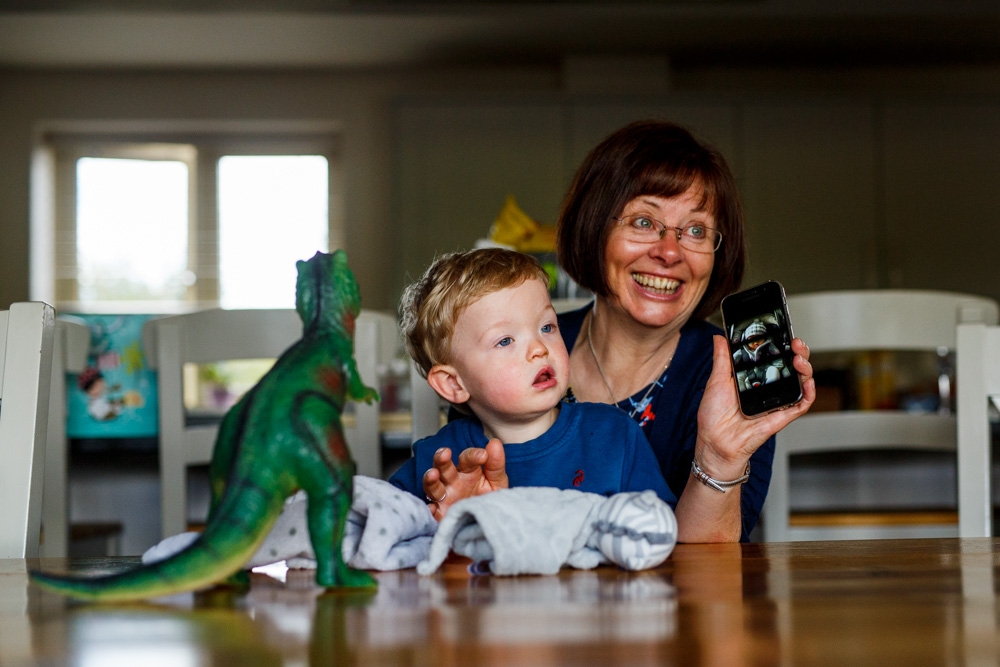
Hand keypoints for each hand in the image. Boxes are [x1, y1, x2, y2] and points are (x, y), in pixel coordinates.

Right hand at [421, 439, 508, 519]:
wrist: (489, 525)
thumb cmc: (489, 501)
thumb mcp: (497, 483)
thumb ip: (496, 465)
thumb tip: (495, 443)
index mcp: (467, 472)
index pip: (467, 458)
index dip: (473, 455)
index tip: (483, 456)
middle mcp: (453, 482)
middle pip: (443, 467)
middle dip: (442, 459)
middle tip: (445, 453)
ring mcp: (445, 498)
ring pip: (433, 487)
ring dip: (431, 480)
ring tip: (433, 474)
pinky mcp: (440, 516)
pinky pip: (432, 512)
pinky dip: (429, 509)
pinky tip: (432, 507)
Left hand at [695, 335, 815, 477]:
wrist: (714, 442)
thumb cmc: (714, 416)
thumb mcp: (716, 381)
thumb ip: (722, 358)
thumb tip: (720, 337)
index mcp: (754, 378)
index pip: (775, 358)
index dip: (783, 345)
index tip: (784, 333)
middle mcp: (768, 389)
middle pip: (792, 367)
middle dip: (799, 352)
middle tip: (795, 343)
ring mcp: (777, 402)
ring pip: (801, 382)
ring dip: (805, 368)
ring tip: (799, 358)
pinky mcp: (781, 416)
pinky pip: (801, 404)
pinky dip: (809, 393)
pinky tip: (808, 382)